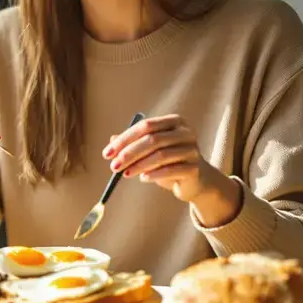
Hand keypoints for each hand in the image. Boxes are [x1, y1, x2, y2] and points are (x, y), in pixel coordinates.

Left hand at [102, 114, 240, 224]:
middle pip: (153, 139)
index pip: (146, 126)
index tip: (107, 153)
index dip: (124, 139)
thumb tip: (112, 140)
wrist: (196, 181)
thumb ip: (133, 143)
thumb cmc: (170, 162)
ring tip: (125, 174)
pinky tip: (143, 178)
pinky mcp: (195, 168)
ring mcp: (192, 150)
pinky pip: (171, 170)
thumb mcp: (150, 150)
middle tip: (113, 166)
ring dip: (139, 165)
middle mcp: (185, 132)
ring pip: (161, 155)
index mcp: (174, 122)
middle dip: (129, 153)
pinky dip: (154, 174)